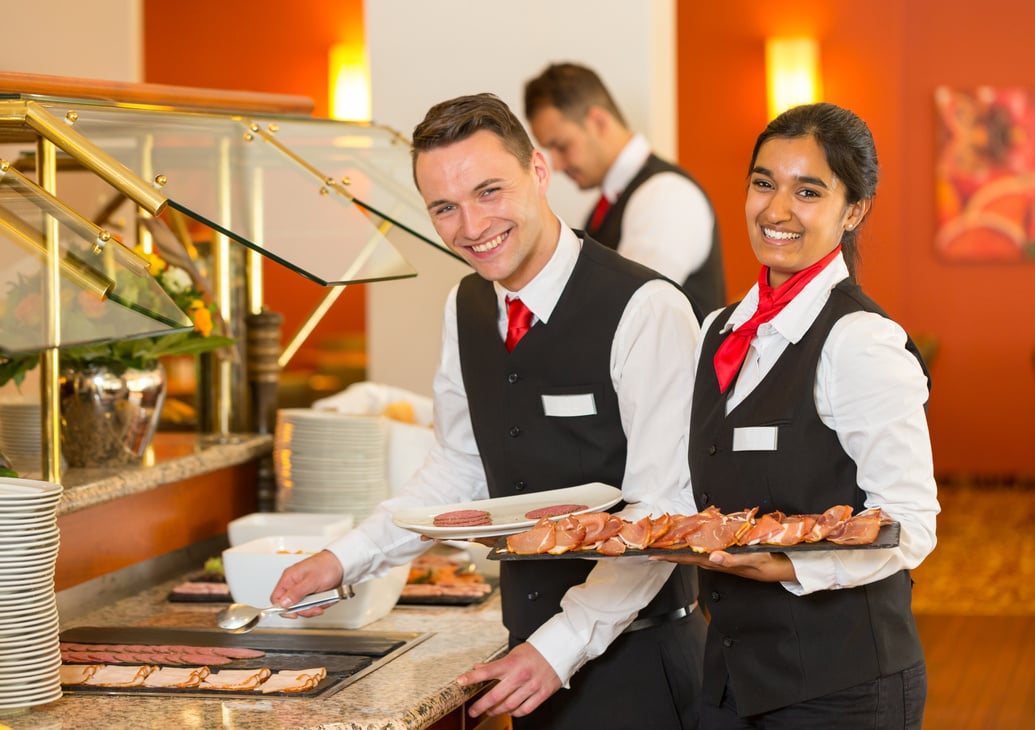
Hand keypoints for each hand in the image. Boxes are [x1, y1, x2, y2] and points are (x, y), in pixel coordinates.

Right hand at [269, 549, 344, 616]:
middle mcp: (294, 584)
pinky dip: (320, 604)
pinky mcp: (311, 593)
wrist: (341, 563)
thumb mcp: (311, 580)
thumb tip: (283, 603)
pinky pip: (312, 605)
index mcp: (289, 578)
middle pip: (291, 606)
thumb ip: (297, 592)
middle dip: (304, 609)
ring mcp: (303, 589)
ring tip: (324, 600)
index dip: (282, 608)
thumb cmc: (326, 566)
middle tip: (315, 608)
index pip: (276, 598)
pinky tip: (326, 598)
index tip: (294, 614)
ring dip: (314, 607)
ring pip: (303, 607)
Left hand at [456, 642, 561, 717]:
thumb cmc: (535, 651)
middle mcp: (520, 675)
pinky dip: (515, 713)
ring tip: (490, 711)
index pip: (487, 671)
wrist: (559, 649)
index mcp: (511, 663)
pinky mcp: (542, 693)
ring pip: (509, 705)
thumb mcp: (514, 653)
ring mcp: (531, 686)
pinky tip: (510, 711)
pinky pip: (525, 709)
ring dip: (496, 710)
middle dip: (481, 705)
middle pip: (495, 695)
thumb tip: (479, 667)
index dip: (472, 677)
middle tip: (473, 711)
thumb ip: (497, 664)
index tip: (460, 681)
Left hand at [650, 549, 795, 582]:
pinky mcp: (733, 556)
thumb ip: (733, 561)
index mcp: (721, 564)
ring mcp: (726, 560)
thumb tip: (712, 558)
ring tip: (666, 548)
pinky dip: (698, 546)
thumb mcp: (754, 562)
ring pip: (698, 555)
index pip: (691, 559)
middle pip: (690, 558)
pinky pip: (710, 551)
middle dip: (671, 555)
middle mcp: (720, 563)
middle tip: (651, 551)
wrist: (790, 568)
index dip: (672, 557)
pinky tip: (694, 543)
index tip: (653, 555)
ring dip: (682, 552)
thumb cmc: (772, 564)